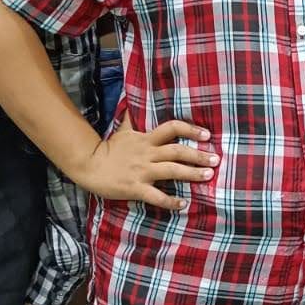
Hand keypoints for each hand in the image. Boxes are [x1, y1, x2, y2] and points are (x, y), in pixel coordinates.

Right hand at [78, 117, 217, 209]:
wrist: (89, 166)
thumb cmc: (108, 149)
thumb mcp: (122, 130)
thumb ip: (132, 119)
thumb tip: (132, 100)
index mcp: (146, 139)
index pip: (171, 128)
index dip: (190, 129)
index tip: (206, 135)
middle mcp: (147, 153)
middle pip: (177, 151)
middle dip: (198, 155)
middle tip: (215, 160)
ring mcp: (142, 171)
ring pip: (171, 171)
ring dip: (191, 174)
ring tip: (208, 177)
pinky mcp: (136, 188)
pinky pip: (156, 196)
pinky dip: (171, 201)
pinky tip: (183, 204)